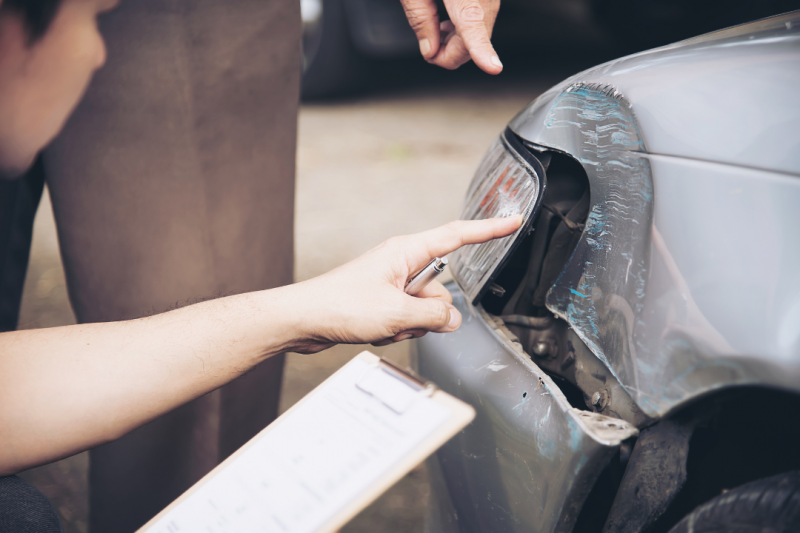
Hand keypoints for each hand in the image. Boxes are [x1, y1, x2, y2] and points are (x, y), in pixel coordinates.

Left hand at [291, 216, 520, 352]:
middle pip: (441, 288)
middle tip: (402, 319)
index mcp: (406, 251)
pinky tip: (373, 331)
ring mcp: (391, 283)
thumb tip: (454, 318)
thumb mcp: (396, 312)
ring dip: (409, 325)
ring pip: (424, 309)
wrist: (303, 320)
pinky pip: (406, 318)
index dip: (488, 230)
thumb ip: (435, 314)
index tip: (513, 221)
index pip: (457, 236)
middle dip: (429, 312)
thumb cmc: (339, 306)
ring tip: (381, 326)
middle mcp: (400, 263)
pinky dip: (395, 330)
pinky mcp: (382, 301)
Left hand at [400, 0, 501, 73]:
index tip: (493, 68)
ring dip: (457, 43)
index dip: (482, 49)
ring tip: (434, 30)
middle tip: (428, 49)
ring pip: (480, 34)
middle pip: (473, 39)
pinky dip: (464, 31)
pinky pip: (482, 22)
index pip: (472, 25)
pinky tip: (447, 23)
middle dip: (449, 53)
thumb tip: (430, 51)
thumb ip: (420, 19)